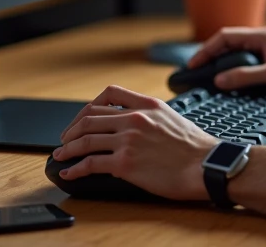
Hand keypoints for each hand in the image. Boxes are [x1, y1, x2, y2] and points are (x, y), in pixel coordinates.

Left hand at [54, 85, 217, 199]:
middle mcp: (135, 119)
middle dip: (71, 130)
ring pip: (85, 140)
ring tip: (60, 156)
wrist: (206, 165)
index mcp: (147, 105)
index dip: (88, 106)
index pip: (109, 94)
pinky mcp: (125, 163)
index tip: (81, 118)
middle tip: (65, 140)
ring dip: (67, 149)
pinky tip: (69, 172)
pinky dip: (75, 168)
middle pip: (90, 117)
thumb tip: (133, 127)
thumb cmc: (195, 148)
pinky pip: (90, 163)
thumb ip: (151, 117)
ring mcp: (128, 140)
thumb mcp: (173, 118)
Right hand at [187, 26, 265, 94]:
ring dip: (218, 62)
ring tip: (204, 76)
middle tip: (193, 72)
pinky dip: (229, 68)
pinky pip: (241, 61)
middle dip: (208, 55)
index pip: (226, 36)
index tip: (194, 64)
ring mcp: (263, 49)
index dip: (206, 49)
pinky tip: (224, 79)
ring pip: (232, 52)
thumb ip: (247, 76)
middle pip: (226, 43)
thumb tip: (219, 80)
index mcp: (262, 36)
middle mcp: (261, 39)